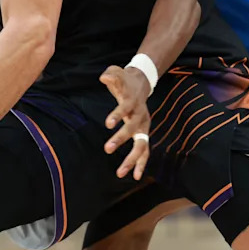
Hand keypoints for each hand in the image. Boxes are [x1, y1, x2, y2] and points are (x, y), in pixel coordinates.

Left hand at [100, 65, 150, 180]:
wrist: (141, 84)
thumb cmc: (125, 81)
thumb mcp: (117, 72)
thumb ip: (111, 74)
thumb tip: (104, 78)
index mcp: (133, 101)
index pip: (126, 108)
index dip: (117, 115)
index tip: (107, 124)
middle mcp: (141, 115)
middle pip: (134, 129)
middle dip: (121, 139)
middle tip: (106, 149)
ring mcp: (144, 127)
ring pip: (141, 145)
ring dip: (132, 159)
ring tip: (120, 173)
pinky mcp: (144, 134)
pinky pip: (144, 151)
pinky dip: (140, 164)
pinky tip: (135, 176)